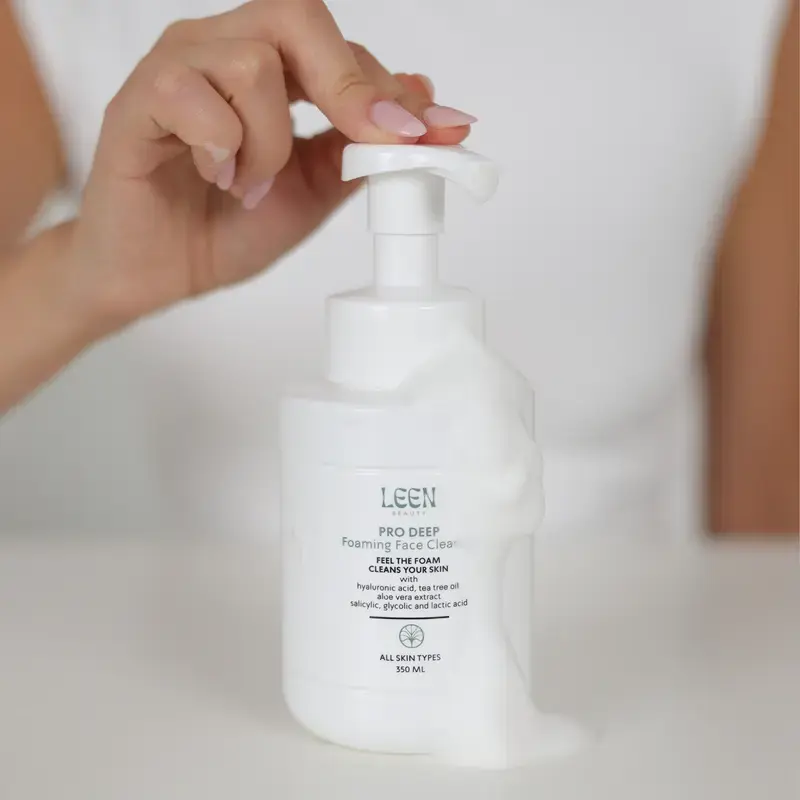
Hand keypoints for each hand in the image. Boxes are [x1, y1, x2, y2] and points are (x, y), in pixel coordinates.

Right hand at [68, 0, 475, 329]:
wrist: (157, 273)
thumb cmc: (224, 227)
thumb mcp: (313, 192)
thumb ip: (358, 148)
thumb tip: (420, 102)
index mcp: (269, 70)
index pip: (341, 51)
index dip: (392, 91)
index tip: (439, 132)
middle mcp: (223, 51)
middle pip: (296, 15)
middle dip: (347, 88)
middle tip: (364, 144)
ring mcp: (179, 68)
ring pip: (254, 62)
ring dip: (269, 141)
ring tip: (250, 185)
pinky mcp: (138, 97)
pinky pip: (192, 94)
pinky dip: (221, 146)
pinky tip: (214, 176)